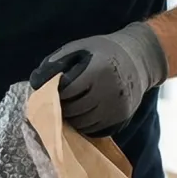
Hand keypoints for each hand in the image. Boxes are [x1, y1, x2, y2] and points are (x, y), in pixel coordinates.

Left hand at [30, 21, 168, 137]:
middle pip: (75, 111)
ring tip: (69, 108)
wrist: (140, 58)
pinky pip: (96, 130)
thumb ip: (57, 61)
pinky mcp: (122, 118)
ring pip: (84, 124)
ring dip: (72, 119)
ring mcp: (118, 107)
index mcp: (98, 71)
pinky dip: (85, 125)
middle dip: (62, 108)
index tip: (51, 91)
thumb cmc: (104, 50)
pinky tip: (82, 113)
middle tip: (57, 103)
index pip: (67, 92)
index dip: (55, 93)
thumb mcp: (80, 47)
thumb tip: (36, 82)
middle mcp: (110, 92)